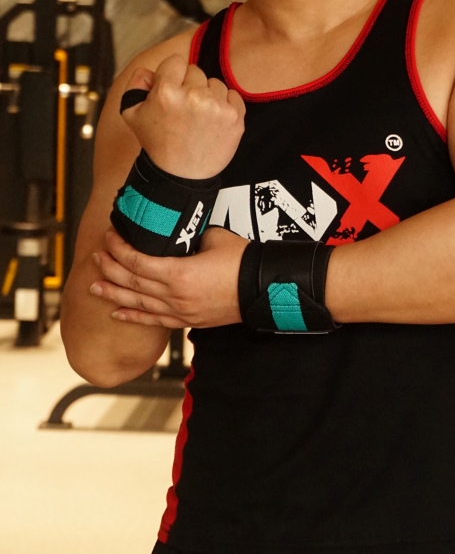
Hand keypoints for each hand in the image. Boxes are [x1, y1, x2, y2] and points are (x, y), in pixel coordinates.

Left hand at [90, 227, 247, 327]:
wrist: (261, 288)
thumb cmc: (242, 261)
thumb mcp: (213, 238)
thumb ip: (188, 236)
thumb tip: (175, 233)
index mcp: (179, 273)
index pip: (137, 262)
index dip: (119, 249)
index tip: (110, 237)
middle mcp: (174, 296)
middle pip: (132, 283)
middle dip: (110, 269)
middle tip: (95, 258)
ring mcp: (180, 311)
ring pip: (138, 304)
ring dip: (114, 295)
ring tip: (95, 287)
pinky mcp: (187, 320)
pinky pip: (154, 321)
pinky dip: (134, 317)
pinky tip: (118, 313)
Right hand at [121, 54, 244, 177]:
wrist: (181, 175)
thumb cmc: (157, 143)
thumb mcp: (132, 114)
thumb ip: (137, 84)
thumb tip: (151, 71)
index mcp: (166, 91)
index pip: (175, 61)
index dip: (171, 76)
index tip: (171, 92)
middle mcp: (194, 96)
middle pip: (196, 71)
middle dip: (189, 86)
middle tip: (183, 110)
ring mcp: (217, 106)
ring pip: (215, 83)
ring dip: (207, 96)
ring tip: (198, 118)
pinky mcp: (235, 117)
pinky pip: (232, 95)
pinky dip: (225, 104)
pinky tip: (213, 121)